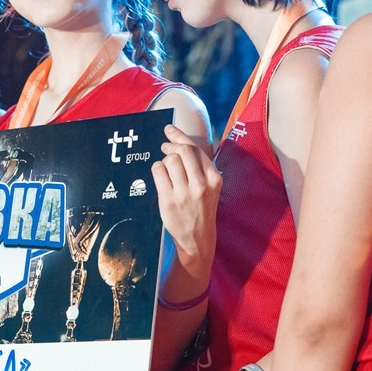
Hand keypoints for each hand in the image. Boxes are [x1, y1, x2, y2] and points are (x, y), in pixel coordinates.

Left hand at [152, 125, 220, 262]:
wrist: (198, 240)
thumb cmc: (201, 210)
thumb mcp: (210, 188)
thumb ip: (200, 167)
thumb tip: (180, 141)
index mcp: (214, 179)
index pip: (196, 149)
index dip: (180, 136)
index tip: (170, 130)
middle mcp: (201, 185)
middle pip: (183, 151)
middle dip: (171, 145)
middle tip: (165, 147)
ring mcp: (184, 193)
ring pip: (170, 160)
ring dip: (164, 160)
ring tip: (166, 168)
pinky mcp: (169, 200)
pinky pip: (158, 171)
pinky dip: (157, 169)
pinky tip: (161, 176)